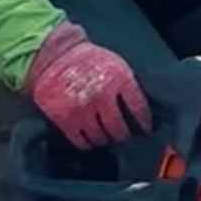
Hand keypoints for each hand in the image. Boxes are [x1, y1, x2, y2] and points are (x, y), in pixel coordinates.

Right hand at [23, 20, 150, 149]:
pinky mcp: (65, 120)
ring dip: (106, 139)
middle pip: (119, 129)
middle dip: (124, 136)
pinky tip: (90, 139)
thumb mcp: (116, 65)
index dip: (144, 122)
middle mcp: (102, 98)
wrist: (55, 56)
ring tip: (107, 137)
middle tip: (124, 136)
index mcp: (119, 80)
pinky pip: (80, 141)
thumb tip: (138, 108)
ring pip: (100, 137)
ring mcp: (83, 110)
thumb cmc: (88, 59)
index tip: (145, 129)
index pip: (138, 109)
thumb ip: (127, 86)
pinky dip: (87, 143)